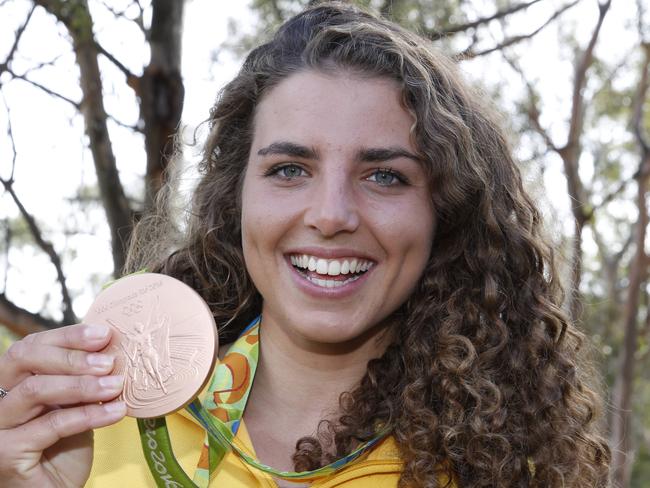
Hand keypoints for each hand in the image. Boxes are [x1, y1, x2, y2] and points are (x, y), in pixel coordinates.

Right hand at [0, 323, 126, 486]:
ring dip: (82, 384)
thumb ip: (82, 378)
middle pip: (23, 359)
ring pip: (34, 390)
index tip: (104, 334)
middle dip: (71, 355)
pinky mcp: (6, 453)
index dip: (67, 336)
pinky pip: (51, 425)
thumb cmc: (64, 449)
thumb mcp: (74, 405)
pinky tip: (116, 411)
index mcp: (10, 383)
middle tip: (109, 361)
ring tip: (116, 386)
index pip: (31, 346)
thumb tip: (111, 347)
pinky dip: (89, 415)